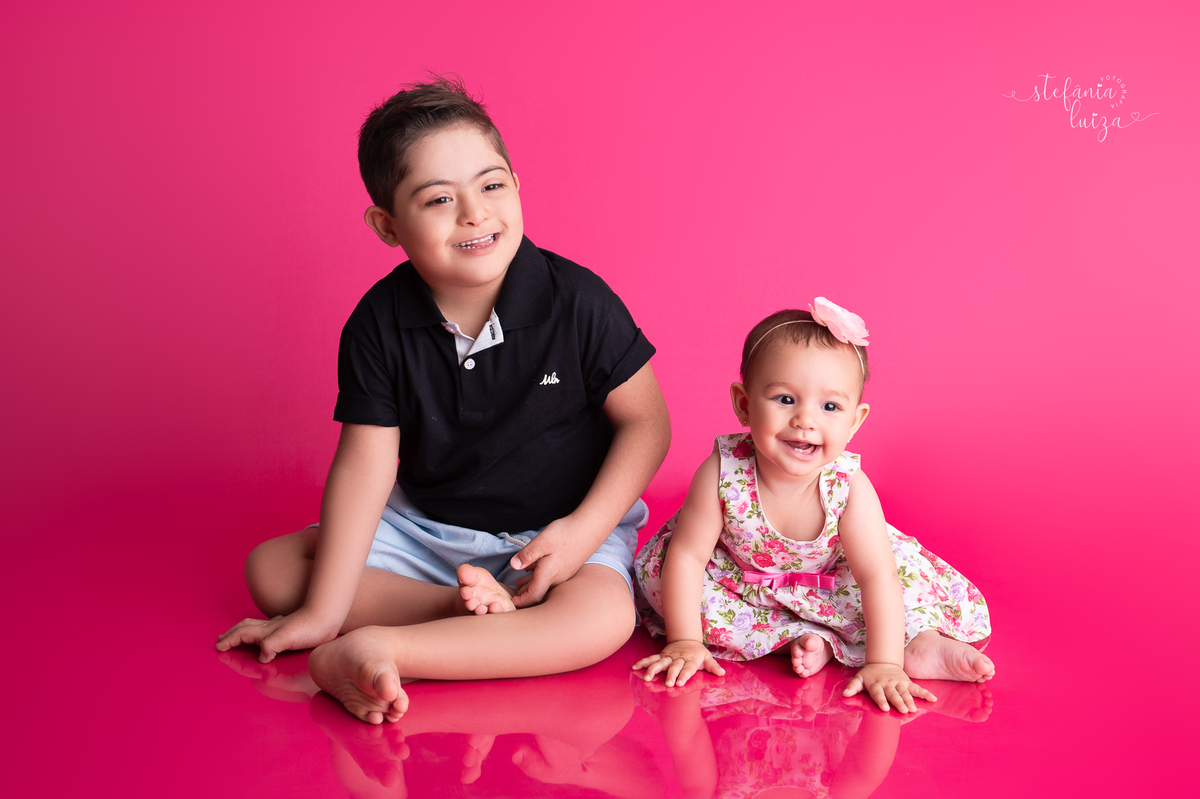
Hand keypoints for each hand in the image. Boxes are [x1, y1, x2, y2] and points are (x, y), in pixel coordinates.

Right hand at [215, 608, 340, 662]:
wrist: (329, 616)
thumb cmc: (310, 628)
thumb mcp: (288, 638)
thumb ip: (271, 646)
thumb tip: (261, 656)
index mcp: (267, 630)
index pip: (242, 635)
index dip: (229, 641)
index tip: (218, 648)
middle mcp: (271, 626)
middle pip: (244, 627)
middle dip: (231, 634)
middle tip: (220, 639)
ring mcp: (280, 626)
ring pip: (255, 625)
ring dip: (242, 631)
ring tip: (236, 634)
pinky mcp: (290, 628)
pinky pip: (269, 628)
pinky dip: (260, 631)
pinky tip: (265, 633)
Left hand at [509, 517, 596, 606]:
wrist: (589, 528)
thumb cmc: (566, 534)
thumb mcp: (541, 542)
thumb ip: (526, 555)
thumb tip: (513, 566)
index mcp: (549, 575)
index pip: (534, 596)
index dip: (522, 601)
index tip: (512, 602)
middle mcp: (557, 578)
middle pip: (538, 591)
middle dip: (524, 594)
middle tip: (512, 593)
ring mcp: (564, 573)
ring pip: (544, 583)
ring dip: (531, 584)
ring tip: (519, 582)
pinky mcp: (567, 567)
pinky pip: (550, 577)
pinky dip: (539, 576)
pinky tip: (533, 569)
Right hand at [632, 639, 725, 686]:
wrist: (686, 639)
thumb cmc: (698, 653)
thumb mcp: (708, 658)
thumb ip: (713, 667)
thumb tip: (722, 673)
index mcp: (690, 660)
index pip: (687, 668)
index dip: (684, 675)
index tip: (680, 683)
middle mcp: (678, 658)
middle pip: (673, 667)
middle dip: (669, 674)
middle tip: (666, 684)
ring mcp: (668, 657)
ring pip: (659, 662)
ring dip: (652, 670)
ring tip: (646, 678)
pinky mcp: (660, 656)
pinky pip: (650, 659)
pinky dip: (642, 663)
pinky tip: (634, 668)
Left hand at [842, 662, 936, 713]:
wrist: (883, 661)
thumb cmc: (870, 674)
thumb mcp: (859, 678)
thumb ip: (853, 686)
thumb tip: (844, 694)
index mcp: (876, 684)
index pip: (878, 694)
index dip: (881, 701)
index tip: (885, 708)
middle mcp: (888, 684)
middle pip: (894, 694)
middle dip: (898, 702)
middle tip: (903, 711)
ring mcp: (899, 683)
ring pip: (905, 692)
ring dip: (910, 700)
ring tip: (914, 709)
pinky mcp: (907, 682)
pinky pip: (917, 688)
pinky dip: (925, 693)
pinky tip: (933, 699)